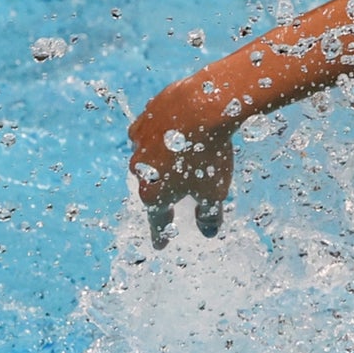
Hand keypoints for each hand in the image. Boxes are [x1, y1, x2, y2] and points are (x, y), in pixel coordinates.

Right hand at [127, 88, 234, 248]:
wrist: (202, 107)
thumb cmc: (208, 155)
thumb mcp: (214, 191)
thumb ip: (208, 214)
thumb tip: (208, 231)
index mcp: (153, 192)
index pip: (158, 220)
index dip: (161, 233)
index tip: (161, 245)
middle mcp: (139, 169)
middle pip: (151, 186)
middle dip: (162, 191)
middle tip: (174, 194)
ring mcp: (140, 141)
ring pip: (148, 157)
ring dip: (161, 161)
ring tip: (179, 158)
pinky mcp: (146, 117)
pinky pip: (151, 132)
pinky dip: (162, 136)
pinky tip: (174, 133)